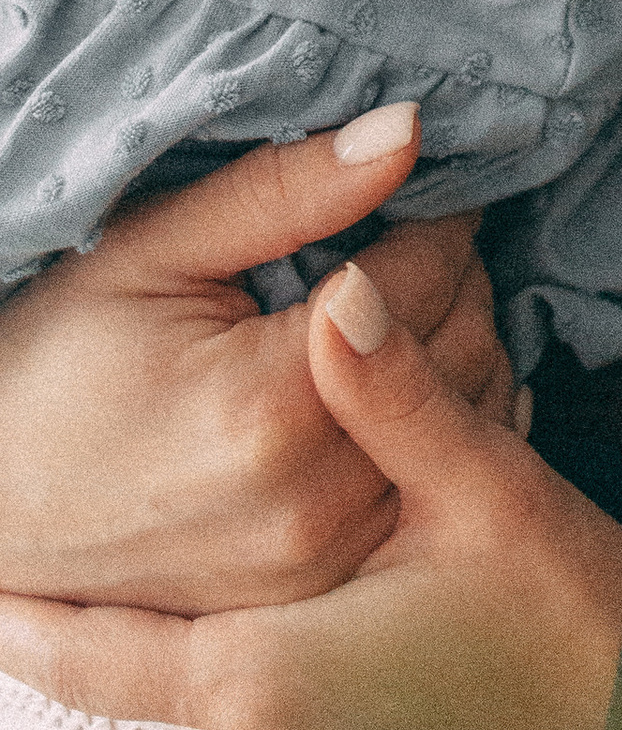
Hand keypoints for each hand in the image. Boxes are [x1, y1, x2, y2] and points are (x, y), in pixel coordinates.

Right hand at [0, 107, 516, 610]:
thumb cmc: (48, 363)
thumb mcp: (151, 251)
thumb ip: (289, 190)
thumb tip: (411, 129)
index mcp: (272, 407)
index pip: (432, 277)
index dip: (435, 216)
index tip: (415, 193)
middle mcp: (310, 503)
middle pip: (464, 352)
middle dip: (454, 281)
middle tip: (404, 244)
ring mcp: (316, 567)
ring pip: (463, 426)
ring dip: (451, 353)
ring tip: (395, 310)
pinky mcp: (314, 600)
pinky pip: (426, 495)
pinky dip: (430, 433)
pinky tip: (390, 390)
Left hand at [0, 263, 621, 729]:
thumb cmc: (569, 628)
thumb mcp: (490, 494)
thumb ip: (396, 397)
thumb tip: (342, 288)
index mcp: (260, 682)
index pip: (91, 651)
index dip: (22, 616)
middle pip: (163, 673)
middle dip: (166, 605)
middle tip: (184, 540)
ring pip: (215, 715)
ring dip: (232, 654)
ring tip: (287, 591)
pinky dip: (273, 705)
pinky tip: (340, 659)